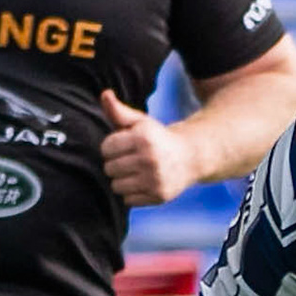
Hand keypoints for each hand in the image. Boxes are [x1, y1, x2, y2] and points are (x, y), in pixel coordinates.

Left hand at [101, 90, 197, 204]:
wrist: (190, 157)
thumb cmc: (157, 138)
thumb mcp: (140, 122)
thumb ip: (118, 111)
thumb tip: (105, 94)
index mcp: (143, 137)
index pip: (106, 148)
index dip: (112, 147)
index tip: (125, 146)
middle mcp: (150, 158)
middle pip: (109, 168)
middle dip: (116, 164)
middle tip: (132, 160)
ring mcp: (155, 179)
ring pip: (116, 186)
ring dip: (122, 180)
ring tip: (136, 173)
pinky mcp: (159, 196)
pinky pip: (128, 200)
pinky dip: (132, 194)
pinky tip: (144, 184)